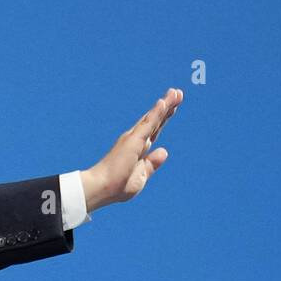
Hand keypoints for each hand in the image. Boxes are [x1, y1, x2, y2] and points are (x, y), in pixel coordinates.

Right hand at [82, 88, 182, 211]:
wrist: (103, 188)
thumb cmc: (118, 186)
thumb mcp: (142, 175)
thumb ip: (152, 163)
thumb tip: (164, 151)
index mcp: (139, 149)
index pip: (154, 130)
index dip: (164, 117)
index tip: (173, 107)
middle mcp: (136, 139)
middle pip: (156, 120)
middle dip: (167, 106)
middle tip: (178, 92)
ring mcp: (134, 138)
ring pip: (153, 117)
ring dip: (165, 104)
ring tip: (176, 92)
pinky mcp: (133, 140)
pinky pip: (148, 124)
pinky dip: (156, 113)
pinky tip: (164, 103)